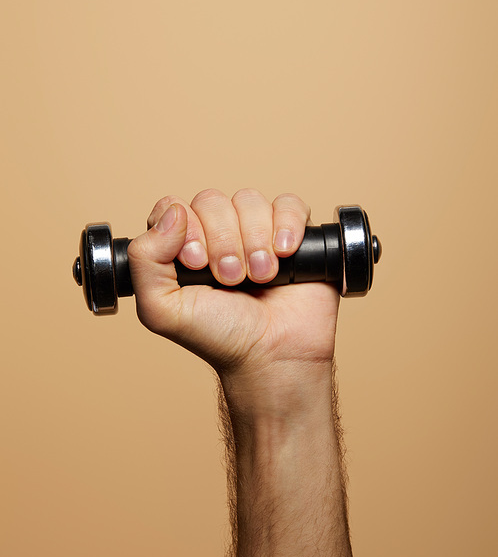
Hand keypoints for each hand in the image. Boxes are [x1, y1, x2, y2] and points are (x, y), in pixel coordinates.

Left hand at [127, 189, 339, 376]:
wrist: (272, 356)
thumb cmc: (220, 337)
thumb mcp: (162, 309)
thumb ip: (144, 259)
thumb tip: (172, 214)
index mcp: (181, 247)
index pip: (173, 208)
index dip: (187, 229)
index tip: (197, 264)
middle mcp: (217, 234)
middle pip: (212, 201)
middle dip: (223, 242)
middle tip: (230, 279)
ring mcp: (255, 232)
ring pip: (249, 200)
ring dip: (255, 241)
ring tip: (260, 276)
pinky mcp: (293, 235)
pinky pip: (289, 204)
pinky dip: (287, 225)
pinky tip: (284, 255)